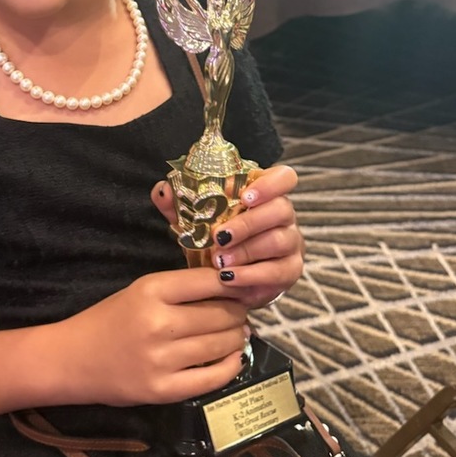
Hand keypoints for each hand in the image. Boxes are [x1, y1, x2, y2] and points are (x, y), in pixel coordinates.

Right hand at [63, 268, 249, 405]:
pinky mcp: (163, 390)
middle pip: (220, 314)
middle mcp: (158, 323)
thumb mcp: (141, 291)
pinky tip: (234, 357)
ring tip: (238, 333)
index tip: (243, 287)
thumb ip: (181, 289)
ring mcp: (161, 359)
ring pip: (221, 344)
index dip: (234, 284)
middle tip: (242, 313)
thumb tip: (232, 290)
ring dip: (237, 337)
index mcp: (151, 290)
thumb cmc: (109, 319)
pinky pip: (212, 379)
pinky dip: (231, 366)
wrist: (72, 359)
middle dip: (239, 312)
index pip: (209, 282)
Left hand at [152, 164, 303, 308]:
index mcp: (264, 194)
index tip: (245, 196)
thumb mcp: (194, 219)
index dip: (270, 184)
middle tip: (219, 237)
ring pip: (279, 240)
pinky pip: (279, 271)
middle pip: (281, 209)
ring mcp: (291, 243)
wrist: (224, 277)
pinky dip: (252, 275)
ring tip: (219, 262)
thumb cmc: (213, 240)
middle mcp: (284, 215)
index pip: (283, 177)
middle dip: (248, 223)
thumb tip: (164, 191)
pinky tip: (230, 279)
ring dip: (247, 250)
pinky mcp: (290, 270)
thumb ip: (179, 203)